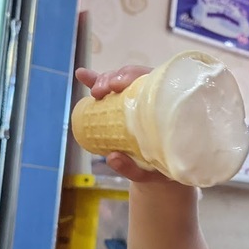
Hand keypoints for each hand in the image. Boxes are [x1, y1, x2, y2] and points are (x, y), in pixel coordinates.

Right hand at [74, 65, 165, 183]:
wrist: (159, 172)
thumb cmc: (160, 170)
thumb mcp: (149, 173)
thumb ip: (133, 168)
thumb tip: (111, 157)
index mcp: (166, 109)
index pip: (153, 82)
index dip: (134, 77)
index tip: (118, 86)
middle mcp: (152, 99)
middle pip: (132, 77)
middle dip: (114, 78)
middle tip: (102, 91)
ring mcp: (134, 100)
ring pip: (119, 80)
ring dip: (104, 80)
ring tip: (95, 92)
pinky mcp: (119, 104)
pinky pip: (107, 90)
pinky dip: (93, 81)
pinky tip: (82, 74)